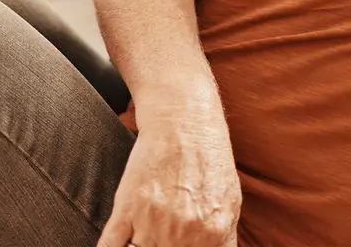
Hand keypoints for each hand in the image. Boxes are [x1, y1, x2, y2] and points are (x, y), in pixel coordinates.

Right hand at [97, 84, 240, 246]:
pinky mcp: (128, 208)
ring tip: (150, 224)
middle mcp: (186, 232)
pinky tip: (120, 240)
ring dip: (141, 244)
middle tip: (163, 233)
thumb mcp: (230, 199)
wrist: (183, 118)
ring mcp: (155, 222)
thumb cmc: (208, 154)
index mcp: (215, 233)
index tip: (179, 246)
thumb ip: (222, 238)